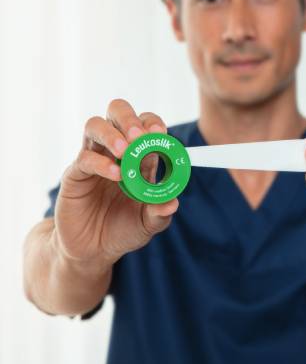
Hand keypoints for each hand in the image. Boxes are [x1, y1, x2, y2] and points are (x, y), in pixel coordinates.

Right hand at [53, 99, 178, 267]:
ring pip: (95, 126)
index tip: (160, 133)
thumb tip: (173, 203)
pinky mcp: (74, 174)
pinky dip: (101, 163)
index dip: (152, 124)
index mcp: (139, 155)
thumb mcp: (147, 224)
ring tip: (124, 150)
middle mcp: (115, 151)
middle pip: (117, 113)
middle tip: (139, 135)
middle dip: (129, 118)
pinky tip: (116, 175)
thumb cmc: (123, 229)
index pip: (145, 125)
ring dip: (111, 134)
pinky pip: (84, 158)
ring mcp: (94, 159)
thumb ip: (160, 214)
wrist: (93, 250)